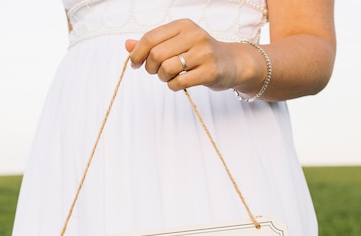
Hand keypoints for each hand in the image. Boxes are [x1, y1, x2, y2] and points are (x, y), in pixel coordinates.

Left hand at [125, 19, 248, 91]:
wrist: (233, 63)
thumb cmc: (200, 53)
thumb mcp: (177, 42)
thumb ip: (153, 44)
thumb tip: (127, 45)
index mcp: (183, 25)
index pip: (150, 38)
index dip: (137, 54)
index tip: (135, 64)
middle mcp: (194, 36)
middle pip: (156, 55)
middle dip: (151, 68)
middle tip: (157, 72)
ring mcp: (204, 53)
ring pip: (167, 69)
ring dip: (163, 78)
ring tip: (170, 77)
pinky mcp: (210, 71)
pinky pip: (179, 83)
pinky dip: (174, 86)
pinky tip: (180, 82)